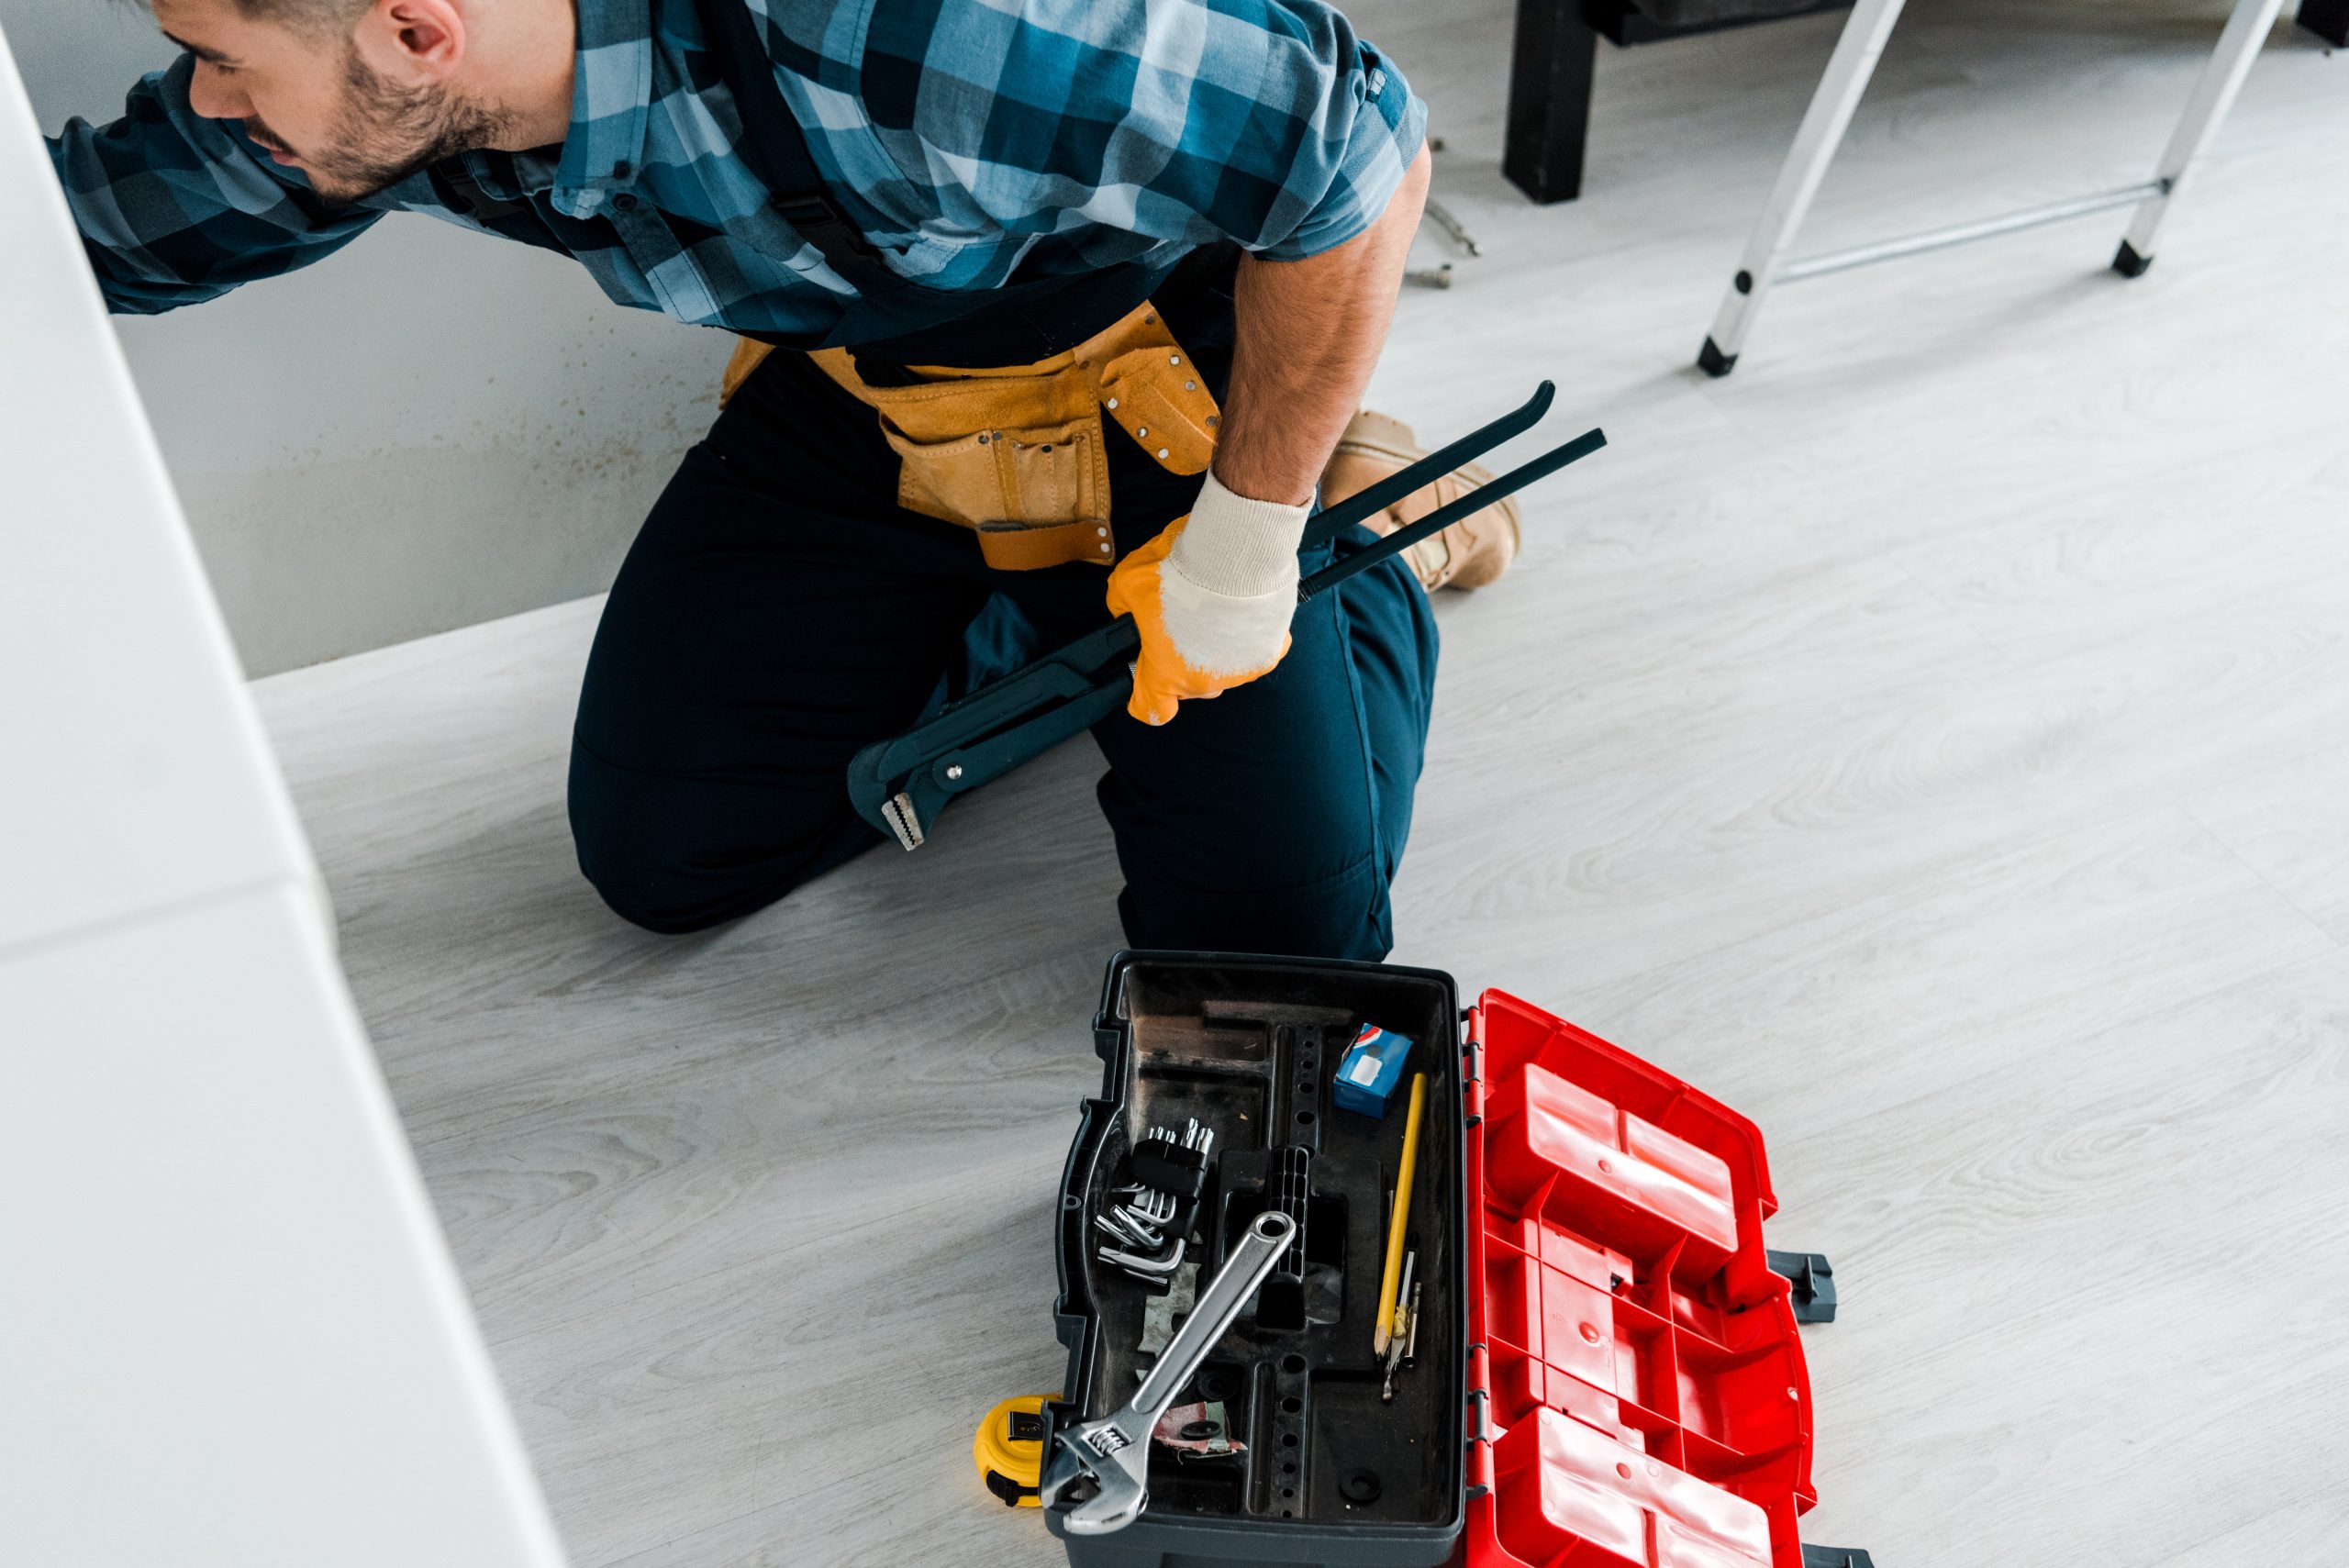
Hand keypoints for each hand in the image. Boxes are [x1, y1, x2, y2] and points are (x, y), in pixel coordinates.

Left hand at [1105, 471, 1309, 725]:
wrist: (1235, 553)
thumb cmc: (1181, 571)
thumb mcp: (1128, 582)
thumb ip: (1122, 605)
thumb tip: (1126, 610)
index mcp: (1167, 675)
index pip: (1150, 709)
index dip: (1143, 695)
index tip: (1146, 675)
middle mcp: (1206, 683)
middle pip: (1189, 688)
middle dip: (1179, 663)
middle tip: (1178, 627)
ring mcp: (1242, 671)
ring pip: (1223, 671)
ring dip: (1214, 650)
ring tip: (1212, 612)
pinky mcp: (1271, 652)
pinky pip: (1254, 652)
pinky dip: (1247, 637)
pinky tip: (1240, 611)